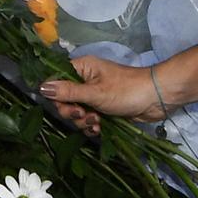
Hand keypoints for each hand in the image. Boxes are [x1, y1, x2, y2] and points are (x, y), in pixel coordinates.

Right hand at [40, 54, 167, 133]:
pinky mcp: (103, 109)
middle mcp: (85, 80)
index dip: (56, 96)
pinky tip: (100, 128)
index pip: (56, 81)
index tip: (65, 106)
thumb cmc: (126, 90)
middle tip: (84, 115)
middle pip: (64, 101)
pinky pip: (88, 119)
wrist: (156, 99)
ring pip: (76, 113)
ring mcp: (94, 96)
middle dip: (72, 113)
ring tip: (97, 122)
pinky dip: (91, 126)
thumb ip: (67, 92)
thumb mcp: (95, 92)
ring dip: (83, 121)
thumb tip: (41, 87)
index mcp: (81, 69)